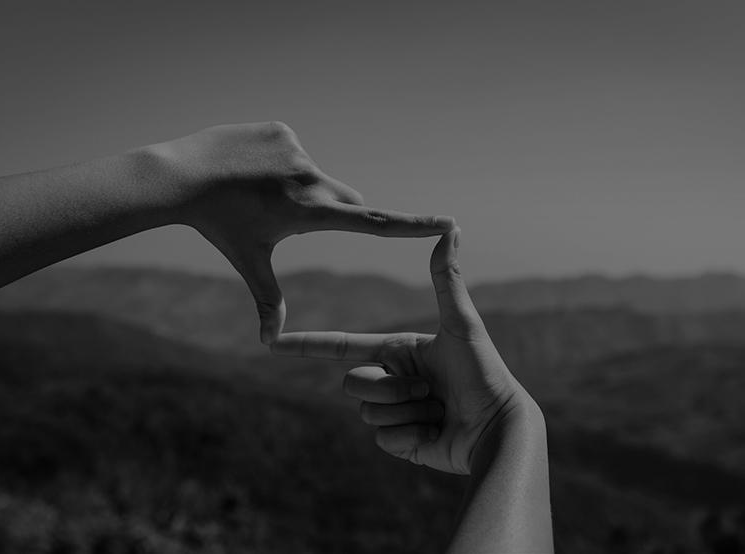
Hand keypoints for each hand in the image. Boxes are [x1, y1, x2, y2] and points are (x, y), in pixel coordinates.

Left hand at [148, 121, 454, 343]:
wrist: (181, 176)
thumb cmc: (220, 225)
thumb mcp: (250, 262)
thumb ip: (269, 301)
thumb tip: (270, 344)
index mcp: (309, 214)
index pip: (372, 223)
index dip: (412, 225)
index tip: (446, 222)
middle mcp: (311, 179)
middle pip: (346, 201)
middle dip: (333, 213)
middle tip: (290, 217)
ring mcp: (297, 150)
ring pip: (316, 177)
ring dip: (299, 188)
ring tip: (258, 193)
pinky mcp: (284, 131)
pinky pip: (296, 153)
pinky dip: (283, 165)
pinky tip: (251, 169)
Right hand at [271, 229, 532, 474]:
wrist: (498, 428)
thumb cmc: (484, 372)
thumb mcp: (461, 324)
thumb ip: (447, 279)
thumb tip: (450, 227)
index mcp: (397, 351)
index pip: (342, 346)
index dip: (307, 345)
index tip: (273, 343)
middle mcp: (391, 379)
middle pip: (354, 383)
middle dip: (392, 388)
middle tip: (430, 391)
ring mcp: (393, 412)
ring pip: (368, 412)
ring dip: (406, 411)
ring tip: (438, 410)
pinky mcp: (399, 441)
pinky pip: (382, 438)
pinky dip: (411, 436)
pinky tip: (436, 432)